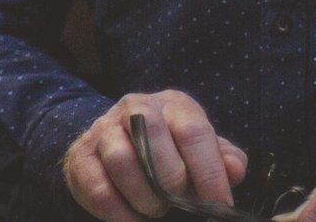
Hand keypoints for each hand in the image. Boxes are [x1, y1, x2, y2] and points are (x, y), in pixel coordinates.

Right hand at [65, 91, 248, 221]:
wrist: (118, 146)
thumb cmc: (172, 152)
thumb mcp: (200, 151)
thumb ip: (223, 158)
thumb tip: (234, 169)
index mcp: (172, 105)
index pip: (192, 130)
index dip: (209, 172)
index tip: (220, 205)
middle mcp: (134, 108)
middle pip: (150, 132)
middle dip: (172, 178)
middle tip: (182, 204)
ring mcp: (103, 129)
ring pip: (120, 159)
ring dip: (145, 196)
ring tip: (156, 210)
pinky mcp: (81, 157)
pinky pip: (98, 187)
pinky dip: (120, 213)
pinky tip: (135, 218)